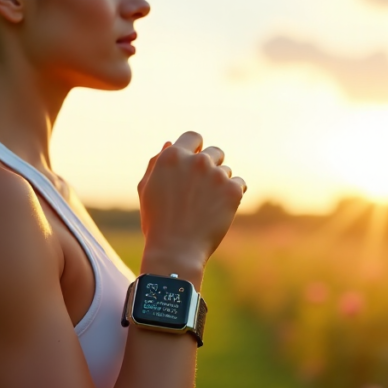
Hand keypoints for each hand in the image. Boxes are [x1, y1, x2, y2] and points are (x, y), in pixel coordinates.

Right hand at [136, 131, 246, 270]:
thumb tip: (170, 143)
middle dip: (211, 166)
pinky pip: (240, 184)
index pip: (193, 137)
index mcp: (172, 156)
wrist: (176, 250)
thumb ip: (156, 163)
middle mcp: (196, 161)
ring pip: (226, 170)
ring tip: (206, 207)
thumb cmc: (157, 222)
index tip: (196, 161)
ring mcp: (216, 174)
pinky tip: (219, 209)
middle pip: (214, 152)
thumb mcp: (147, 189)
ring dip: (219, 183)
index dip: (196, 148)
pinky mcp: (233, 190)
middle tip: (202, 191)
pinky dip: (232, 194)